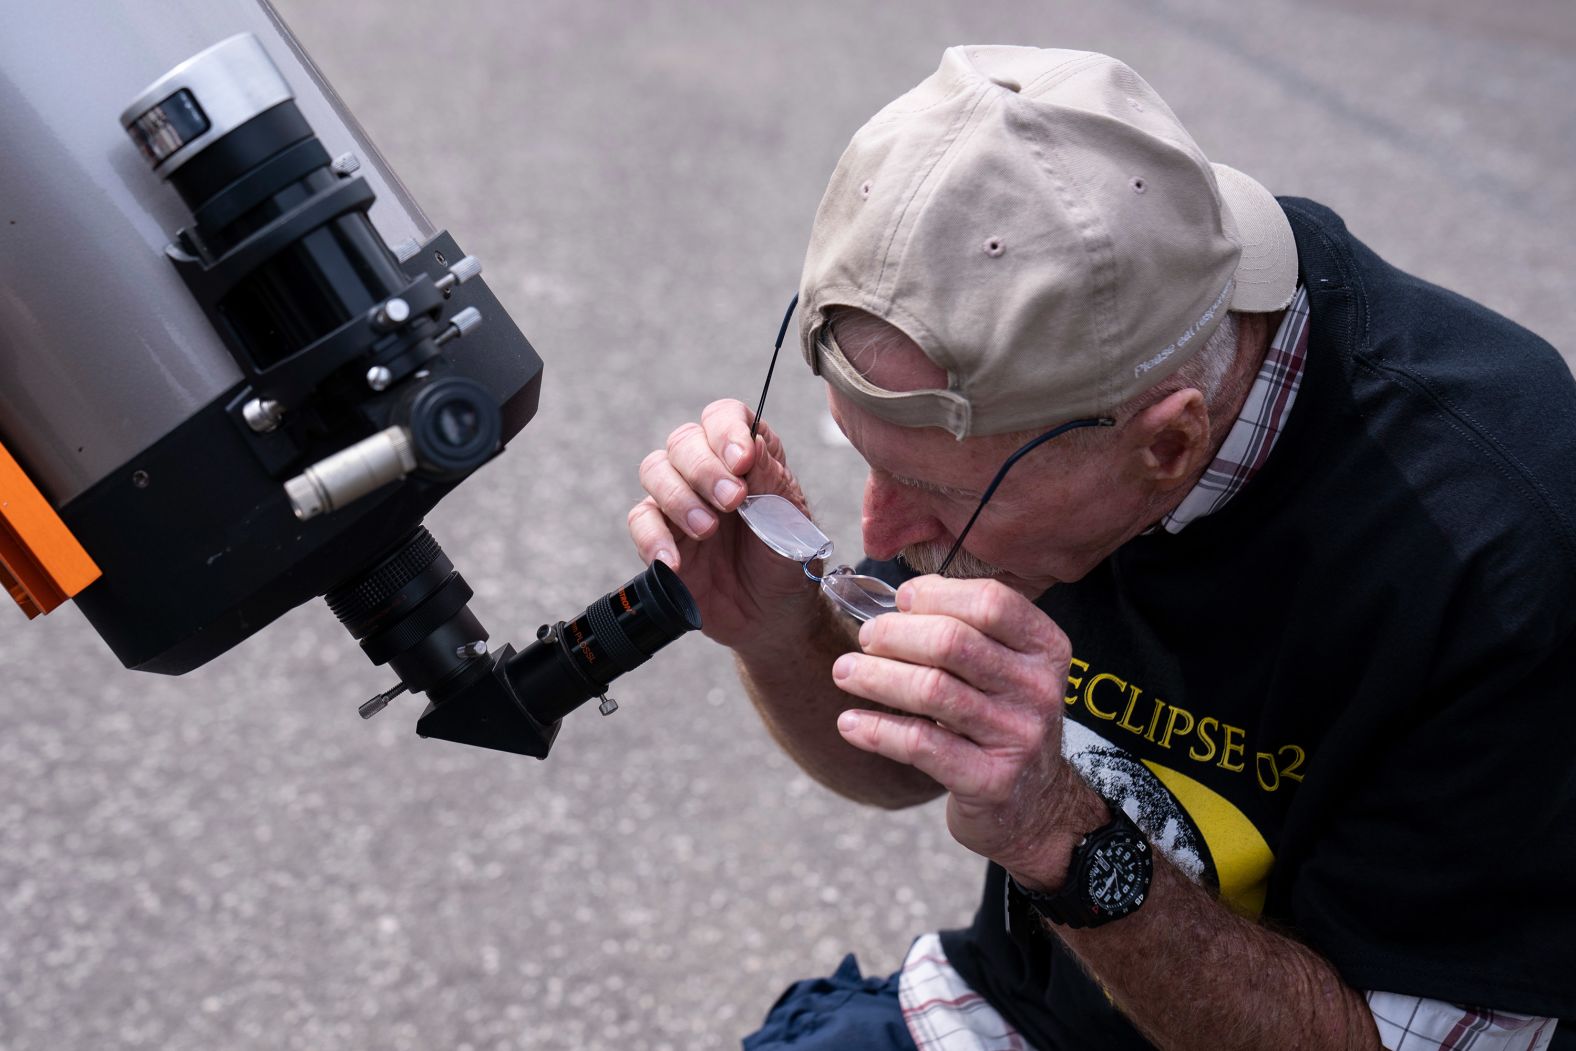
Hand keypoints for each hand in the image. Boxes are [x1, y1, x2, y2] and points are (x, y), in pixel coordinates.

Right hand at [628, 399, 821, 652]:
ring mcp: (680, 500)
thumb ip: (770, 480)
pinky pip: (641, 520)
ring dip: (679, 497)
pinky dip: (653, 538)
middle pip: (684, 440)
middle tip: (733, 502)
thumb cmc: (787, 562)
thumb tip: (751, 440)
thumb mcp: (791, 522)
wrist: (773, 617)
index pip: (724, 417)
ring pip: (655, 470)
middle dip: (705, 468)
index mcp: (747, 456)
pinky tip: (675, 561)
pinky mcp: (661, 535)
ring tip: (707, 530)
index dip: (727, 431)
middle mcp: (709, 470)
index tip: (742, 461)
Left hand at [831, 575, 1090, 883]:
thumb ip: (966, 630)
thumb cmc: (1002, 721)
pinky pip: (920, 743)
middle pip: (952, 642)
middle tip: (866, 639)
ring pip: (930, 690)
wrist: (1035, 805)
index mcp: (1045, 649)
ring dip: (875, 676)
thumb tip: (901, 599)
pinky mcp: (990, 781)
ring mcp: (1017, 737)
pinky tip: (850, 723)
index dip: (936, 595)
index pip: (990, 602)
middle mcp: (1038, 690)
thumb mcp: (1006, 670)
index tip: (899, 601)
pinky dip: (876, 729)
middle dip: (894, 634)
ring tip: (845, 672)